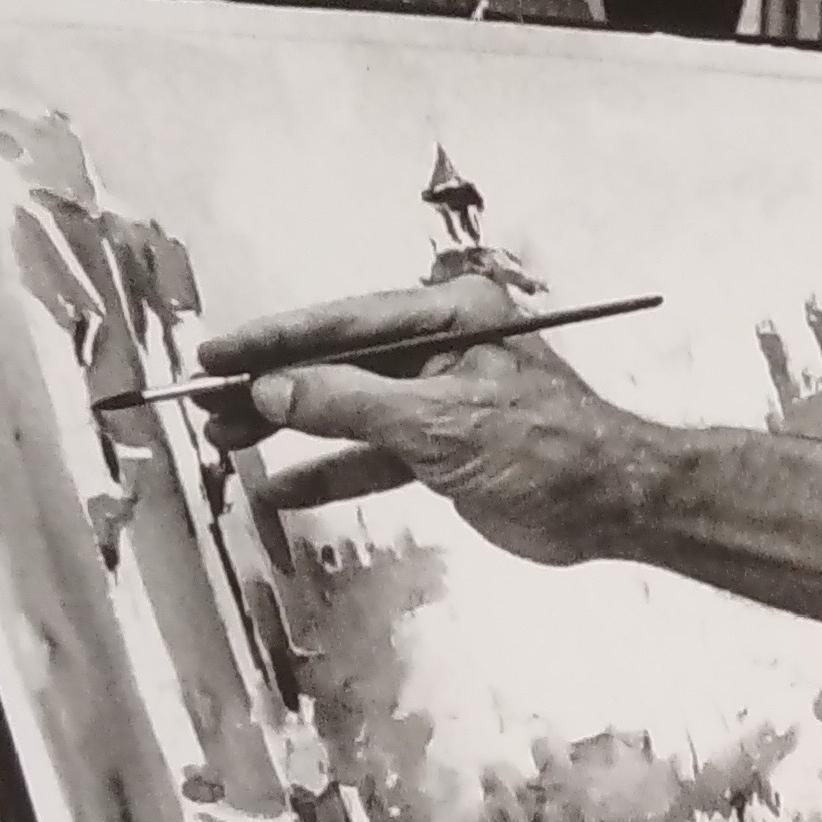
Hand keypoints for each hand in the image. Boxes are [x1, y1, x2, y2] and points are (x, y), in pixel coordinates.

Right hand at [194, 278, 664, 568]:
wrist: (615, 506)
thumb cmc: (550, 447)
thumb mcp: (441, 423)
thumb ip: (351, 404)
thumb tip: (275, 389)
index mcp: (451, 315)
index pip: (343, 322)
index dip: (275, 339)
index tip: (216, 353)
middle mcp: (443, 349)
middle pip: (339, 364)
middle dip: (272, 386)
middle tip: (206, 404)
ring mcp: (441, 401)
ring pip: (349, 412)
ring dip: (291, 430)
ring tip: (226, 442)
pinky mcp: (444, 452)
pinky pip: (373, 457)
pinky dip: (331, 473)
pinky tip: (282, 488)